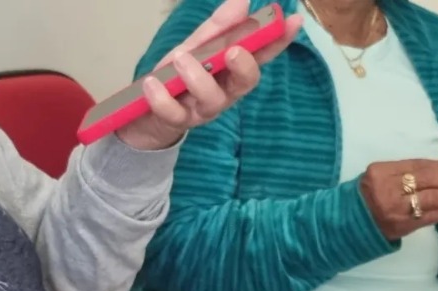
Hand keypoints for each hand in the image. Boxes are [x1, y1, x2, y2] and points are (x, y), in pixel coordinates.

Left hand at [117, 0, 302, 150]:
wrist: (144, 113)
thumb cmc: (177, 77)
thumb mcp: (196, 47)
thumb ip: (219, 27)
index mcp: (232, 71)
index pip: (262, 55)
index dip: (279, 41)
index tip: (293, 21)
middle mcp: (224, 92)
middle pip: (245, 83)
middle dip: (244, 66)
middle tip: (233, 50)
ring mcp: (201, 110)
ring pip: (212, 100)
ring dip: (198, 78)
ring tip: (180, 58)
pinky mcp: (176, 122)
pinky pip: (173, 114)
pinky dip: (162, 98)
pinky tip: (152, 84)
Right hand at [359, 159, 437, 240]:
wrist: (352, 221)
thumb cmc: (371, 194)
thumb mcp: (383, 175)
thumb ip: (410, 170)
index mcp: (381, 172)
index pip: (418, 165)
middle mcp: (386, 189)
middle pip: (426, 180)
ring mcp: (393, 210)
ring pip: (430, 199)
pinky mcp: (400, 227)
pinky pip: (427, 218)